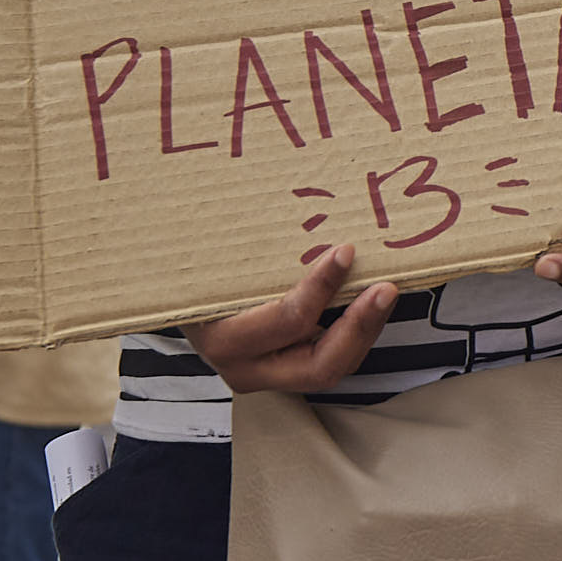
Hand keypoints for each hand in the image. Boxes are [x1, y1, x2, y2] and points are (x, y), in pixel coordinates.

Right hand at [185, 245, 400, 394]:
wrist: (176, 304)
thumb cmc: (193, 271)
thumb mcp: (213, 259)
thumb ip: (251, 244)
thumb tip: (292, 183)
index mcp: (222, 337)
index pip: (286, 321)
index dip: (321, 288)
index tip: (345, 252)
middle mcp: (244, 368)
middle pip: (319, 366)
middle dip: (360, 326)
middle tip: (385, 288)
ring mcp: (267, 377)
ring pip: (330, 367)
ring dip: (364, 331)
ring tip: (384, 293)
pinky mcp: (283, 372)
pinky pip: (326, 358)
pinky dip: (351, 333)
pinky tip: (367, 303)